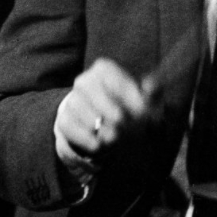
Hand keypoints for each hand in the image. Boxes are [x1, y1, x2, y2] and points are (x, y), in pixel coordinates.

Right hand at [54, 58, 154, 179]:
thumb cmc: (130, 107)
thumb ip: (152, 91)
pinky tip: (98, 146)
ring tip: (113, 137)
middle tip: (123, 122)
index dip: (124, 89)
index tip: (140, 107)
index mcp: (104, 70)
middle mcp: (84, 81)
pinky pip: (67, 125)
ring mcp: (71, 100)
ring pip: (76, 105)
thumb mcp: (145, 98)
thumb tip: (151, 85)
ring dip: (95, 122)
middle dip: (107, 106)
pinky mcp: (64, 120)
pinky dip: (83, 137)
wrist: (108, 124)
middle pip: (88, 87)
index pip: (109, 73)